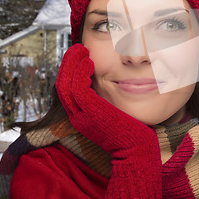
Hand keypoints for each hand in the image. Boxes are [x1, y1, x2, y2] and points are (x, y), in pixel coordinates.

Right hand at [56, 43, 160, 197]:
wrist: (136, 149)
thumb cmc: (131, 132)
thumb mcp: (112, 114)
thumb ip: (106, 102)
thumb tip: (110, 85)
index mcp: (81, 117)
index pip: (67, 90)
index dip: (70, 72)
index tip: (79, 57)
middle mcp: (77, 117)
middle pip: (62, 85)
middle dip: (67, 65)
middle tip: (77, 49)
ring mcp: (81, 116)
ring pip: (66, 85)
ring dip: (72, 65)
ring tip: (82, 51)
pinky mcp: (90, 113)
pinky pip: (77, 88)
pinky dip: (80, 73)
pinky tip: (90, 63)